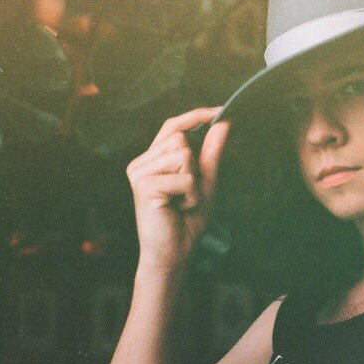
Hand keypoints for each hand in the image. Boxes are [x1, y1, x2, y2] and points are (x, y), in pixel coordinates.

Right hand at [126, 107, 229, 272]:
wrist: (174, 254)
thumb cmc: (187, 220)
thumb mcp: (205, 180)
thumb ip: (211, 151)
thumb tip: (224, 122)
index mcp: (153, 159)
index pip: (172, 126)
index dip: (196, 115)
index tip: (221, 110)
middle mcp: (141, 163)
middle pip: (182, 139)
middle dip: (195, 167)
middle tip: (187, 194)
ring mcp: (139, 173)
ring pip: (184, 155)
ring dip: (194, 183)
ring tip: (182, 202)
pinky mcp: (145, 186)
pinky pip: (185, 177)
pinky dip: (191, 194)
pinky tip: (179, 208)